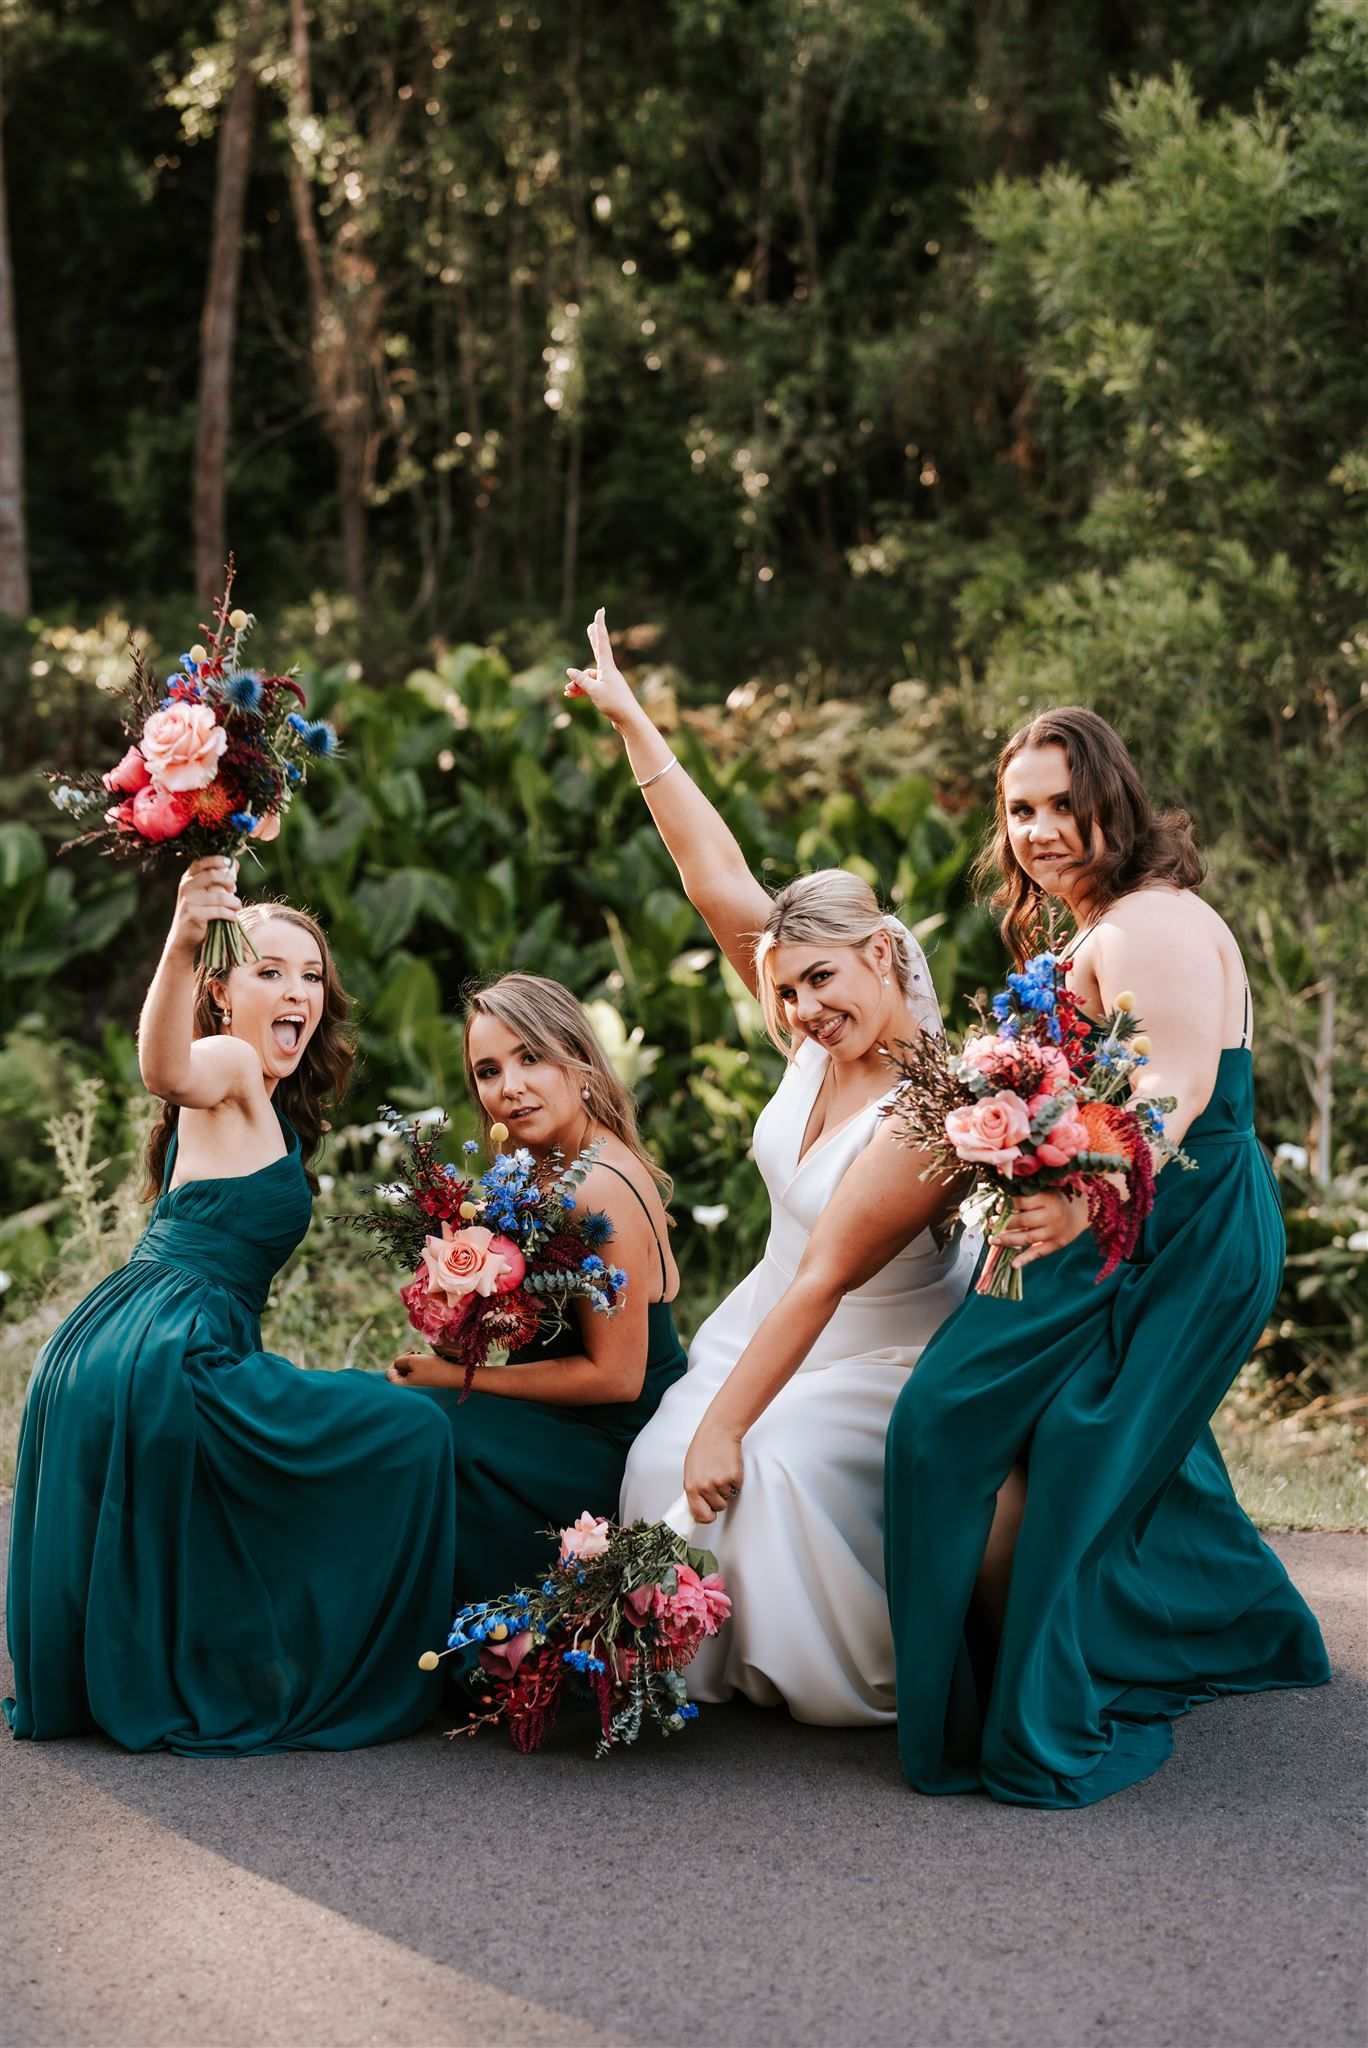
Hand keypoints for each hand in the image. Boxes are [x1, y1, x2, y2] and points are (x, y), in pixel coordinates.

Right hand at [170, 856, 240, 950]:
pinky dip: (231, 915)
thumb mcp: (204, 893)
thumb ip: (218, 879)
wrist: (183, 937)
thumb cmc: (198, 912)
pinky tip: (233, 917)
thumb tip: (235, 862)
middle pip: (212, 875)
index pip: (202, 862)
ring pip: (220, 896)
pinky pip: (219, 911)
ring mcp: (189, 901)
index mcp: (188, 878)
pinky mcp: (194, 915)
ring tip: (237, 906)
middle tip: (234, 889)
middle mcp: (186, 887)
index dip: (217, 860)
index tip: (229, 863)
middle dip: (229, 881)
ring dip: (234, 902)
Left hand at [388, 1350, 461, 1388]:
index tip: (410, 1357)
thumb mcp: (413, 1360)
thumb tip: (397, 1365)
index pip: (390, 1371)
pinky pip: (416, 1374)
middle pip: (398, 1371)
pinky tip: (428, 1364)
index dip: (398, 1360)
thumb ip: (399, 1361)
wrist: (453, 1376)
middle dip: (406, 1361)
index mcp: (400, 1386)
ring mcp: (415, 1388)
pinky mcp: (423, 1386)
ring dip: (414, 1363)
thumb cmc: (433, 1369)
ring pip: (408, 1371)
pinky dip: (420, 1367)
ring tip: (423, 1359)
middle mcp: (407, 1390)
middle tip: (417, 1355)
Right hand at [564, 608, 638, 727]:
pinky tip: (570, 695)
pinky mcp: (606, 692)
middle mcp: (608, 671)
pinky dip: (580, 690)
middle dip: (592, 639)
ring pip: (588, 676)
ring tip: (567, 691)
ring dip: (577, 682)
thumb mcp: (594, 691)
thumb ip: (581, 680)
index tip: (600, 611)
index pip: (602, 641)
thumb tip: (570, 671)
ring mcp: (607, 681)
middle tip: (590, 626)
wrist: (628, 720)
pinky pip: (590, 686)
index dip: (599, 626)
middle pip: (598, 650)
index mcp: (607, 667)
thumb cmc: (613, 703)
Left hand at [683, 1417, 743, 1524]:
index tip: (710, 1514)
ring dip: (727, 1487)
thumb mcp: (690, 1471)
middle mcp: (705, 1487)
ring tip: (721, 1470)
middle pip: (718, 1507)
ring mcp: (721, 1483)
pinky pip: (737, 1487)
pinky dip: (735, 1480)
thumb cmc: (703, 1448)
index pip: (700, 1515)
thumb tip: (697, 1505)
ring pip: (728, 1497)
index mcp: (691, 1487)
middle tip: (716, 1482)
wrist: (718, 1431)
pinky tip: (729, 1467)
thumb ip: (693, 1489)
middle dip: (719, 1499)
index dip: (707, 1516)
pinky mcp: (735, 1477)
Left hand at [996, 1188, 1091, 1270]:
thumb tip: (1000, 1201)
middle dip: (1004, 1224)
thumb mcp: (1044, 1191)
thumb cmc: (1055, 1200)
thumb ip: (1026, 1195)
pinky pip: (1039, 1252)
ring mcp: (1054, 1231)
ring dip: (1008, 1240)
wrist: (1078, 1214)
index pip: (1022, 1202)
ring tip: (993, 1240)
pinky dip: (1026, 1259)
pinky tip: (1014, 1264)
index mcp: (1048, 1198)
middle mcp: (1052, 1215)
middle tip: (991, 1224)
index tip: (997, 1208)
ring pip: (1028, 1237)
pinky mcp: (1056, 1244)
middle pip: (1023, 1221)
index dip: (1007, 1205)